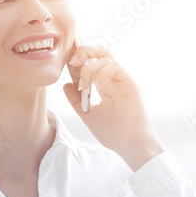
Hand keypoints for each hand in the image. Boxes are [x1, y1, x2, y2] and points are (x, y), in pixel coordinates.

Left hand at [63, 39, 164, 170]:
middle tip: (71, 61)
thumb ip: (76, 101)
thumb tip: (65, 84)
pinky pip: (114, 65)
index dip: (77, 59)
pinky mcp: (131, 82)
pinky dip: (101, 71)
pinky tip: (96, 87)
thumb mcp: (88, 115)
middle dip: (83, 50)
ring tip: (84, 85)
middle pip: (99, 53)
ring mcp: (122, 80)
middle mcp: (114, 80)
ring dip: (89, 66)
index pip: (90, 64)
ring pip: (105, 55)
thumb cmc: (113, 134)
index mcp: (105, 86)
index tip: (65, 60)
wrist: (131, 146)